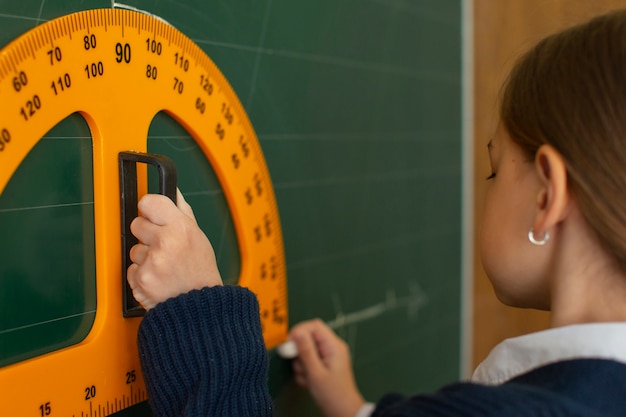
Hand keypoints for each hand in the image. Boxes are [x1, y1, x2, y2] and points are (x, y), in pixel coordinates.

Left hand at [127, 189, 222, 309]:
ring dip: (145, 257)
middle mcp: (166, 242)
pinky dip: (141, 274)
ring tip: (164, 266)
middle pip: (136, 224)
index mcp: (181, 227)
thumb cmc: (200, 272)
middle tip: (163, 246)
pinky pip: (131, 269)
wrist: (199, 307)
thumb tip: (173, 191)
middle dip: (146, 234)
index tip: (153, 215)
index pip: (149, 202)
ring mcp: (152, 261)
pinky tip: (158, 278)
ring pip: (133, 249)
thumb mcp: (199, 237)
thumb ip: (182, 211)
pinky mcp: (141, 279)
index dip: (149, 208)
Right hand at [290, 319, 364, 416]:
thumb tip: (296, 332)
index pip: (313, 326)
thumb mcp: (315, 373)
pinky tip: (309, 381)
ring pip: (306, 351)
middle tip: (301, 367)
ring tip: (307, 378)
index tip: (289, 347)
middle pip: (308, 338)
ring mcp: (328, 356)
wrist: (343, 412)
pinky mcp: (324, 364)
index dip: (299, 332)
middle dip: (299, 352)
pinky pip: (309, 361)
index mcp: (334, 345)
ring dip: (301, 364)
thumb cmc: (332, 395)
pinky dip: (305, 370)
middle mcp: (332, 347)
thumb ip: (306, 351)